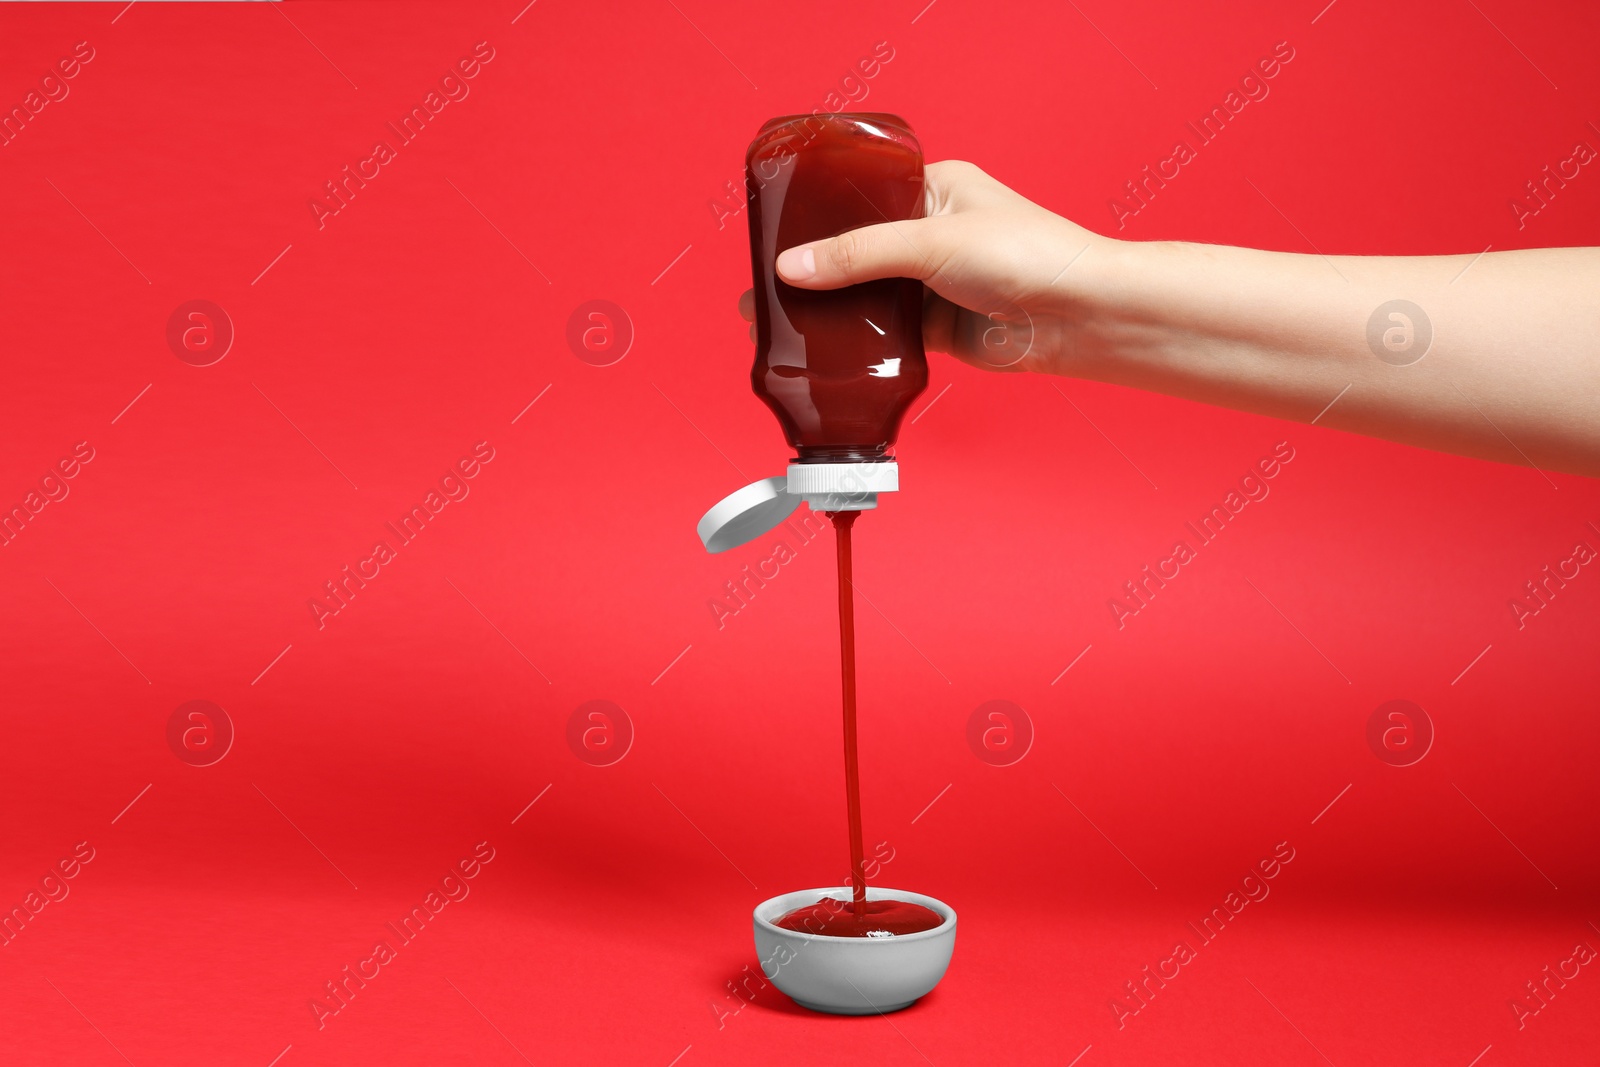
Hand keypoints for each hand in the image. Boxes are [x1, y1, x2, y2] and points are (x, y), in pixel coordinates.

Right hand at [737, 160, 1113, 374]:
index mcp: (933, 187)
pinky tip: (820, 349)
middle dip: (810, 270)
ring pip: (866, 294)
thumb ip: (858, 255)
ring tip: (775, 323)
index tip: (772, 235)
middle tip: (762, 289)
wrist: (1081, 317)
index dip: (814, 215)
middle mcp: (930, 231)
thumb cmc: (1029, 255)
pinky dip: (856, 340)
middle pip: (854, 249)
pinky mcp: (939, 327)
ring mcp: (933, 281)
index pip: (858, 194)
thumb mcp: (931, 242)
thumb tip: (793, 267)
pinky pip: (885, 331)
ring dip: (827, 310)